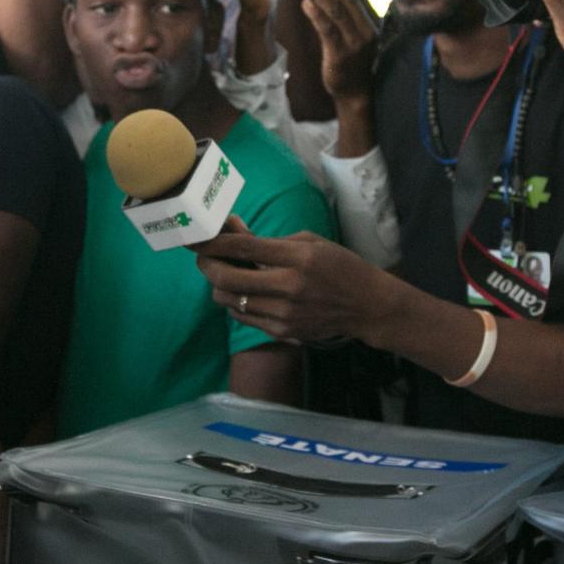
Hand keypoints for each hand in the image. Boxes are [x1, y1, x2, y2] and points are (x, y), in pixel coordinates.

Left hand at [194, 228, 396, 343]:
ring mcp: (284, 313)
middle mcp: (288, 287)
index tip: (197, 237)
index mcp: (298, 258)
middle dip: (207, 266)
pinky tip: (242, 292)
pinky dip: (235, 302)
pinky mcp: (282, 331)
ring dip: (218, 285)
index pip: (244, 248)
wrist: (366, 306)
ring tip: (222, 274)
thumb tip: (233, 233)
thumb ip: (271, 241)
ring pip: (230, 300)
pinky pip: (243, 316)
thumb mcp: (310, 242)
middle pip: (228, 279)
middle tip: (203, 257)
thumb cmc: (340, 266)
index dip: (215, 242)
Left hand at [300, 0, 376, 104]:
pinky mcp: (341, 54)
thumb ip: (346, 18)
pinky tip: (306, 4)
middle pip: (349, 0)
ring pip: (337, 13)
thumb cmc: (352, 64)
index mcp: (369, 25)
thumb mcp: (354, 38)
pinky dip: (317, 15)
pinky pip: (328, 31)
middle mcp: (365, 31)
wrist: (356, 94)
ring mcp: (354, 43)